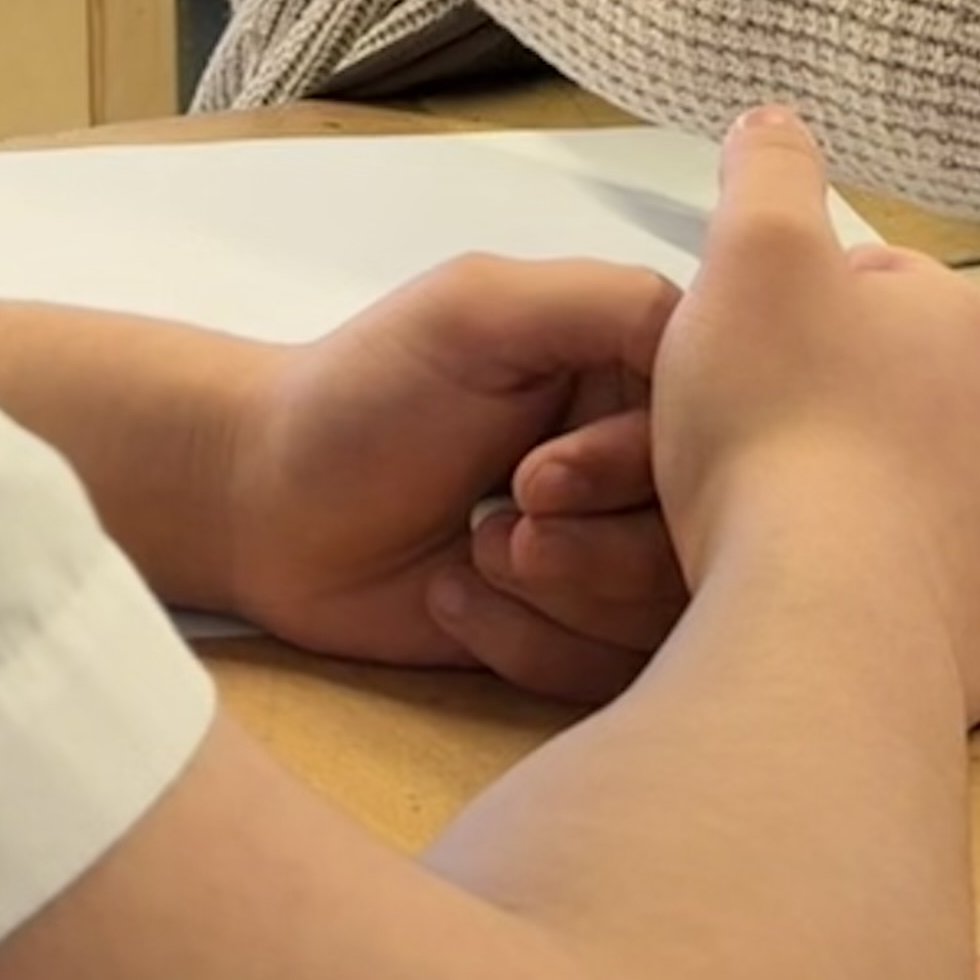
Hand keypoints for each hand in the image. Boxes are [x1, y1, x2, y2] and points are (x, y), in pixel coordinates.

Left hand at [217, 255, 683, 702]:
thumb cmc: (361, 393)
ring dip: (552, 598)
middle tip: (499, 526)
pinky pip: (606, 677)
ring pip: (661, 619)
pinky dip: (523, 644)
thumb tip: (716, 347)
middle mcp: (638, 467)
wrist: (264, 504)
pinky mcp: (576, 639)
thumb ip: (608, 302)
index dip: (629, 471)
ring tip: (470, 554)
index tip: (534, 476)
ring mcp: (610, 558)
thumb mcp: (479, 310)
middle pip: (699, 544)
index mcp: (631, 372)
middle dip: (590, 553)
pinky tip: (452, 599)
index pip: (712, 439)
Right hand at [652, 108, 979, 724]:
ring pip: (916, 497)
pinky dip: (869, 593)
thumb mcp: (753, 258)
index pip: (883, 284)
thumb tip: (778, 120)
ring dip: (851, 501)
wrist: (829, 617)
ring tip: (757, 529)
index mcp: (963, 324)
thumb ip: (770, 175)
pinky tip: (802, 602)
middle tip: (735, 440)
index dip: (800, 304)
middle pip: (903, 395)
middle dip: (832, 406)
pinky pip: (920, 597)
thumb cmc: (783, 418)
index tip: (738, 345)